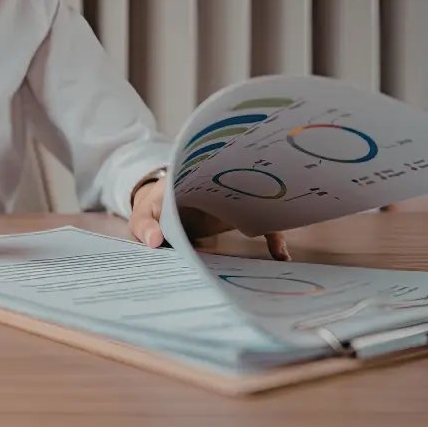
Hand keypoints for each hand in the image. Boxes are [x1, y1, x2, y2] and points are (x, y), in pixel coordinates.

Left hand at [129, 180, 289, 260]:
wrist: (164, 208)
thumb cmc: (155, 207)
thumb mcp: (143, 213)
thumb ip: (144, 224)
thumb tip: (153, 242)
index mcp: (195, 180)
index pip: (214, 172)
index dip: (229, 175)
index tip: (240, 192)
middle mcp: (220, 187)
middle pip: (244, 189)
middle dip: (258, 200)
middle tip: (269, 213)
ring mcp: (233, 202)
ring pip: (257, 207)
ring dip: (270, 220)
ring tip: (283, 239)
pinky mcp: (240, 218)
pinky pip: (263, 228)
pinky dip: (274, 238)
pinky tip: (281, 254)